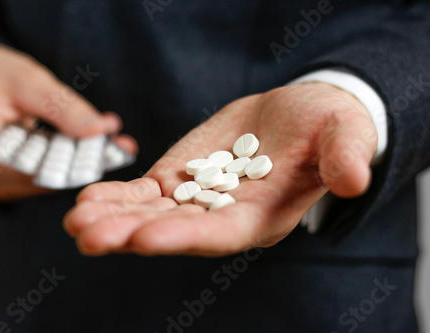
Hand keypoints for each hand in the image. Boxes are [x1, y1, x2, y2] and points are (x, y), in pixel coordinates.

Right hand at [0, 44, 136, 199]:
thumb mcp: (31, 81)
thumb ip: (65, 107)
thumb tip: (101, 129)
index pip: (33, 169)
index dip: (72, 163)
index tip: (105, 151)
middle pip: (40, 179)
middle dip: (80, 163)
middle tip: (118, 148)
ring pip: (42, 184)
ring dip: (74, 167)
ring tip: (104, 147)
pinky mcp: (0, 181)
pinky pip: (37, 181)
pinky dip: (61, 167)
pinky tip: (81, 150)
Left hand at [64, 83, 376, 255]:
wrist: (296, 118)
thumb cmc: (325, 128)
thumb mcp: (343, 134)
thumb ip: (346, 155)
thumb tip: (355, 179)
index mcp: (263, 215)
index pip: (222, 233)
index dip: (185, 236)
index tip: (146, 237)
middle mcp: (224, 216)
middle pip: (175, 230)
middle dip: (132, 234)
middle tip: (89, 236)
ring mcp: (196, 199)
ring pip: (151, 214)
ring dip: (113, 218)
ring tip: (75, 220)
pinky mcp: (178, 179)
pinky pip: (144, 193)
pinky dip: (117, 196)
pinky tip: (86, 199)